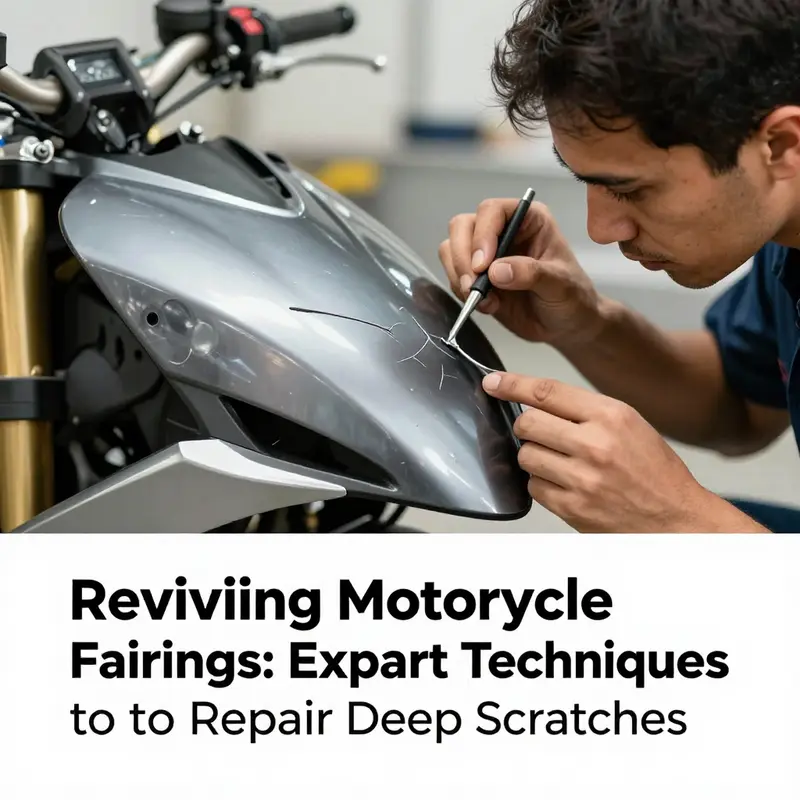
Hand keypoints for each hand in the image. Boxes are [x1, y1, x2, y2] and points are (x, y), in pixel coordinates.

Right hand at [439, 198, 602, 345]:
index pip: (492, 211)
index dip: (482, 235)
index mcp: (528, 219)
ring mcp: (486, 254)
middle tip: (473, 286)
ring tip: (485, 300)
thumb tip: (496, 271)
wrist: (565, 326)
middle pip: (462, 226)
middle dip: (462, 257)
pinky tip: (488, 306)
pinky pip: (453, 276)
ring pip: (451, 249)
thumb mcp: (560, 284)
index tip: (483, 266)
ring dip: (459, 276)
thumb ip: (532, 274)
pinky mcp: (476, 278)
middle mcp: (503, 231)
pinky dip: (462, 293)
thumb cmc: (572, 298)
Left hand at [482, 372, 770, 532]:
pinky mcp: (572, 508)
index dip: (512, 384)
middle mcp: (595, 445)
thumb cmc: (655, 472)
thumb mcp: (630, 424)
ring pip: (525, 456)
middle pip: (527, 423)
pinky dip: (542, 484)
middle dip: (527, 427)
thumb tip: (533, 401)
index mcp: (611, 416)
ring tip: (561, 463)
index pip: (546, 392)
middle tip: (542, 434)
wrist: (677, 520)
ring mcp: (581, 479)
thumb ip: (584, 410)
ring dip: (534, 457)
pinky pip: (533, 487)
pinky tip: (566, 484)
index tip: (493, 382)